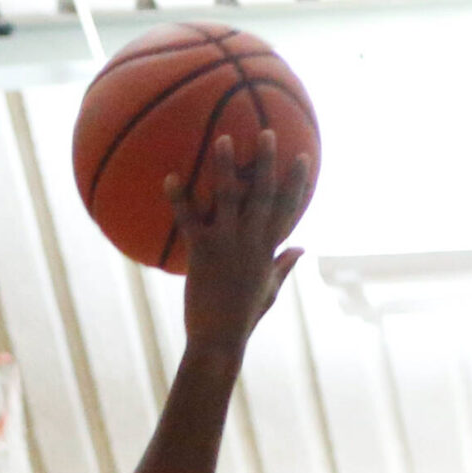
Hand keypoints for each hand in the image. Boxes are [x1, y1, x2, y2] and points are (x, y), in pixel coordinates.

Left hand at [171, 133, 308, 356]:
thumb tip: (301, 248)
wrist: (219, 340)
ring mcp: (227, 246)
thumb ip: (284, 266)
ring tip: (222, 139)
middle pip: (263, 195)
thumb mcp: (269, 291)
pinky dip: (178, 199)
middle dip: (266, 163)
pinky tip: (169, 177)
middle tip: (265, 132)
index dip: (297, 183)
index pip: (289, 210)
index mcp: (268, 250)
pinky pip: (188, 220)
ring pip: (229, 199)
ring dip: (226, 168)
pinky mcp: (201, 253)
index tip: (302, 156)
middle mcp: (251, 243)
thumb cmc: (243, 317)